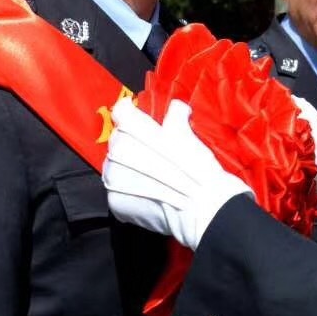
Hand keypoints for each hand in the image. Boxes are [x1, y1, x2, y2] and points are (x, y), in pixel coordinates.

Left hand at [104, 97, 253, 248]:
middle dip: (132, 145)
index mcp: (132, 127)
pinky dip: (128, 192)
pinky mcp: (115, 201)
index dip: (132, 115)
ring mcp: (114, 177)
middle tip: (153, 155)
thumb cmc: (196, 167)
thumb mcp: (187, 133)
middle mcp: (117, 150)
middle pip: (118, 141)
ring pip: (115, 166)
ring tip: (150, 176)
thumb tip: (175, 109)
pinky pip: (117, 190)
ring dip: (127, 169)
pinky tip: (147, 193)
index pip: (121, 111)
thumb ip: (175, 114)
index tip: (139, 121)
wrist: (202, 206)